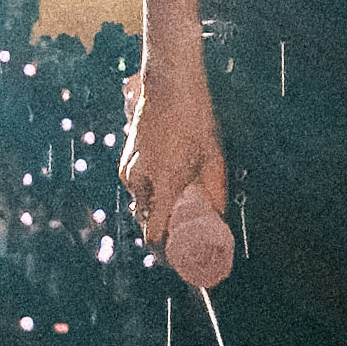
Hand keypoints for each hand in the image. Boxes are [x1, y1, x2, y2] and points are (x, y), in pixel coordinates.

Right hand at [120, 69, 233, 288]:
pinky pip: (136, 188)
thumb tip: (220, 220)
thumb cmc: (196, 119)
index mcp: (164, 182)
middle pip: (147, 222)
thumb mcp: (213, 157)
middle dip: (162, 234)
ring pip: (140, 205)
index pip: (155, 234)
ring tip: (176, 215)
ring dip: (155, 213)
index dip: (166, 252)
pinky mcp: (125, 160)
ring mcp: (129, 169)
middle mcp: (141, 180)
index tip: (178, 260)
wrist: (169, 85)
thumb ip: (215, 192)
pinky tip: (164, 192)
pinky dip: (148, 195)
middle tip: (182, 240)